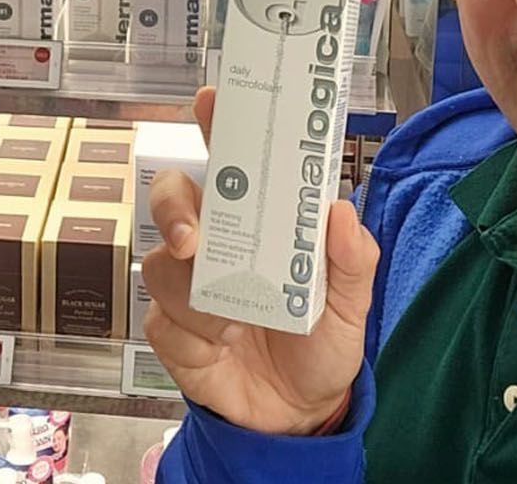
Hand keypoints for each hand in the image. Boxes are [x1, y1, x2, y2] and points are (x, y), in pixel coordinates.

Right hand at [140, 87, 379, 435]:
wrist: (300, 416)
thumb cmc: (321, 344)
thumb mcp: (352, 304)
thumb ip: (353, 259)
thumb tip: (341, 211)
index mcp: (257, 223)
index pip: (231, 162)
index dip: (216, 125)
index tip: (210, 100)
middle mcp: (214, 244)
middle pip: (171, 198)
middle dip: (174, 207)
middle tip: (193, 234)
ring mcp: (187, 286)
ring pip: (162, 264)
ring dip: (197, 293)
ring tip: (234, 322)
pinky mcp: (172, 330)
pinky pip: (164, 320)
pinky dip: (195, 334)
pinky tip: (221, 347)